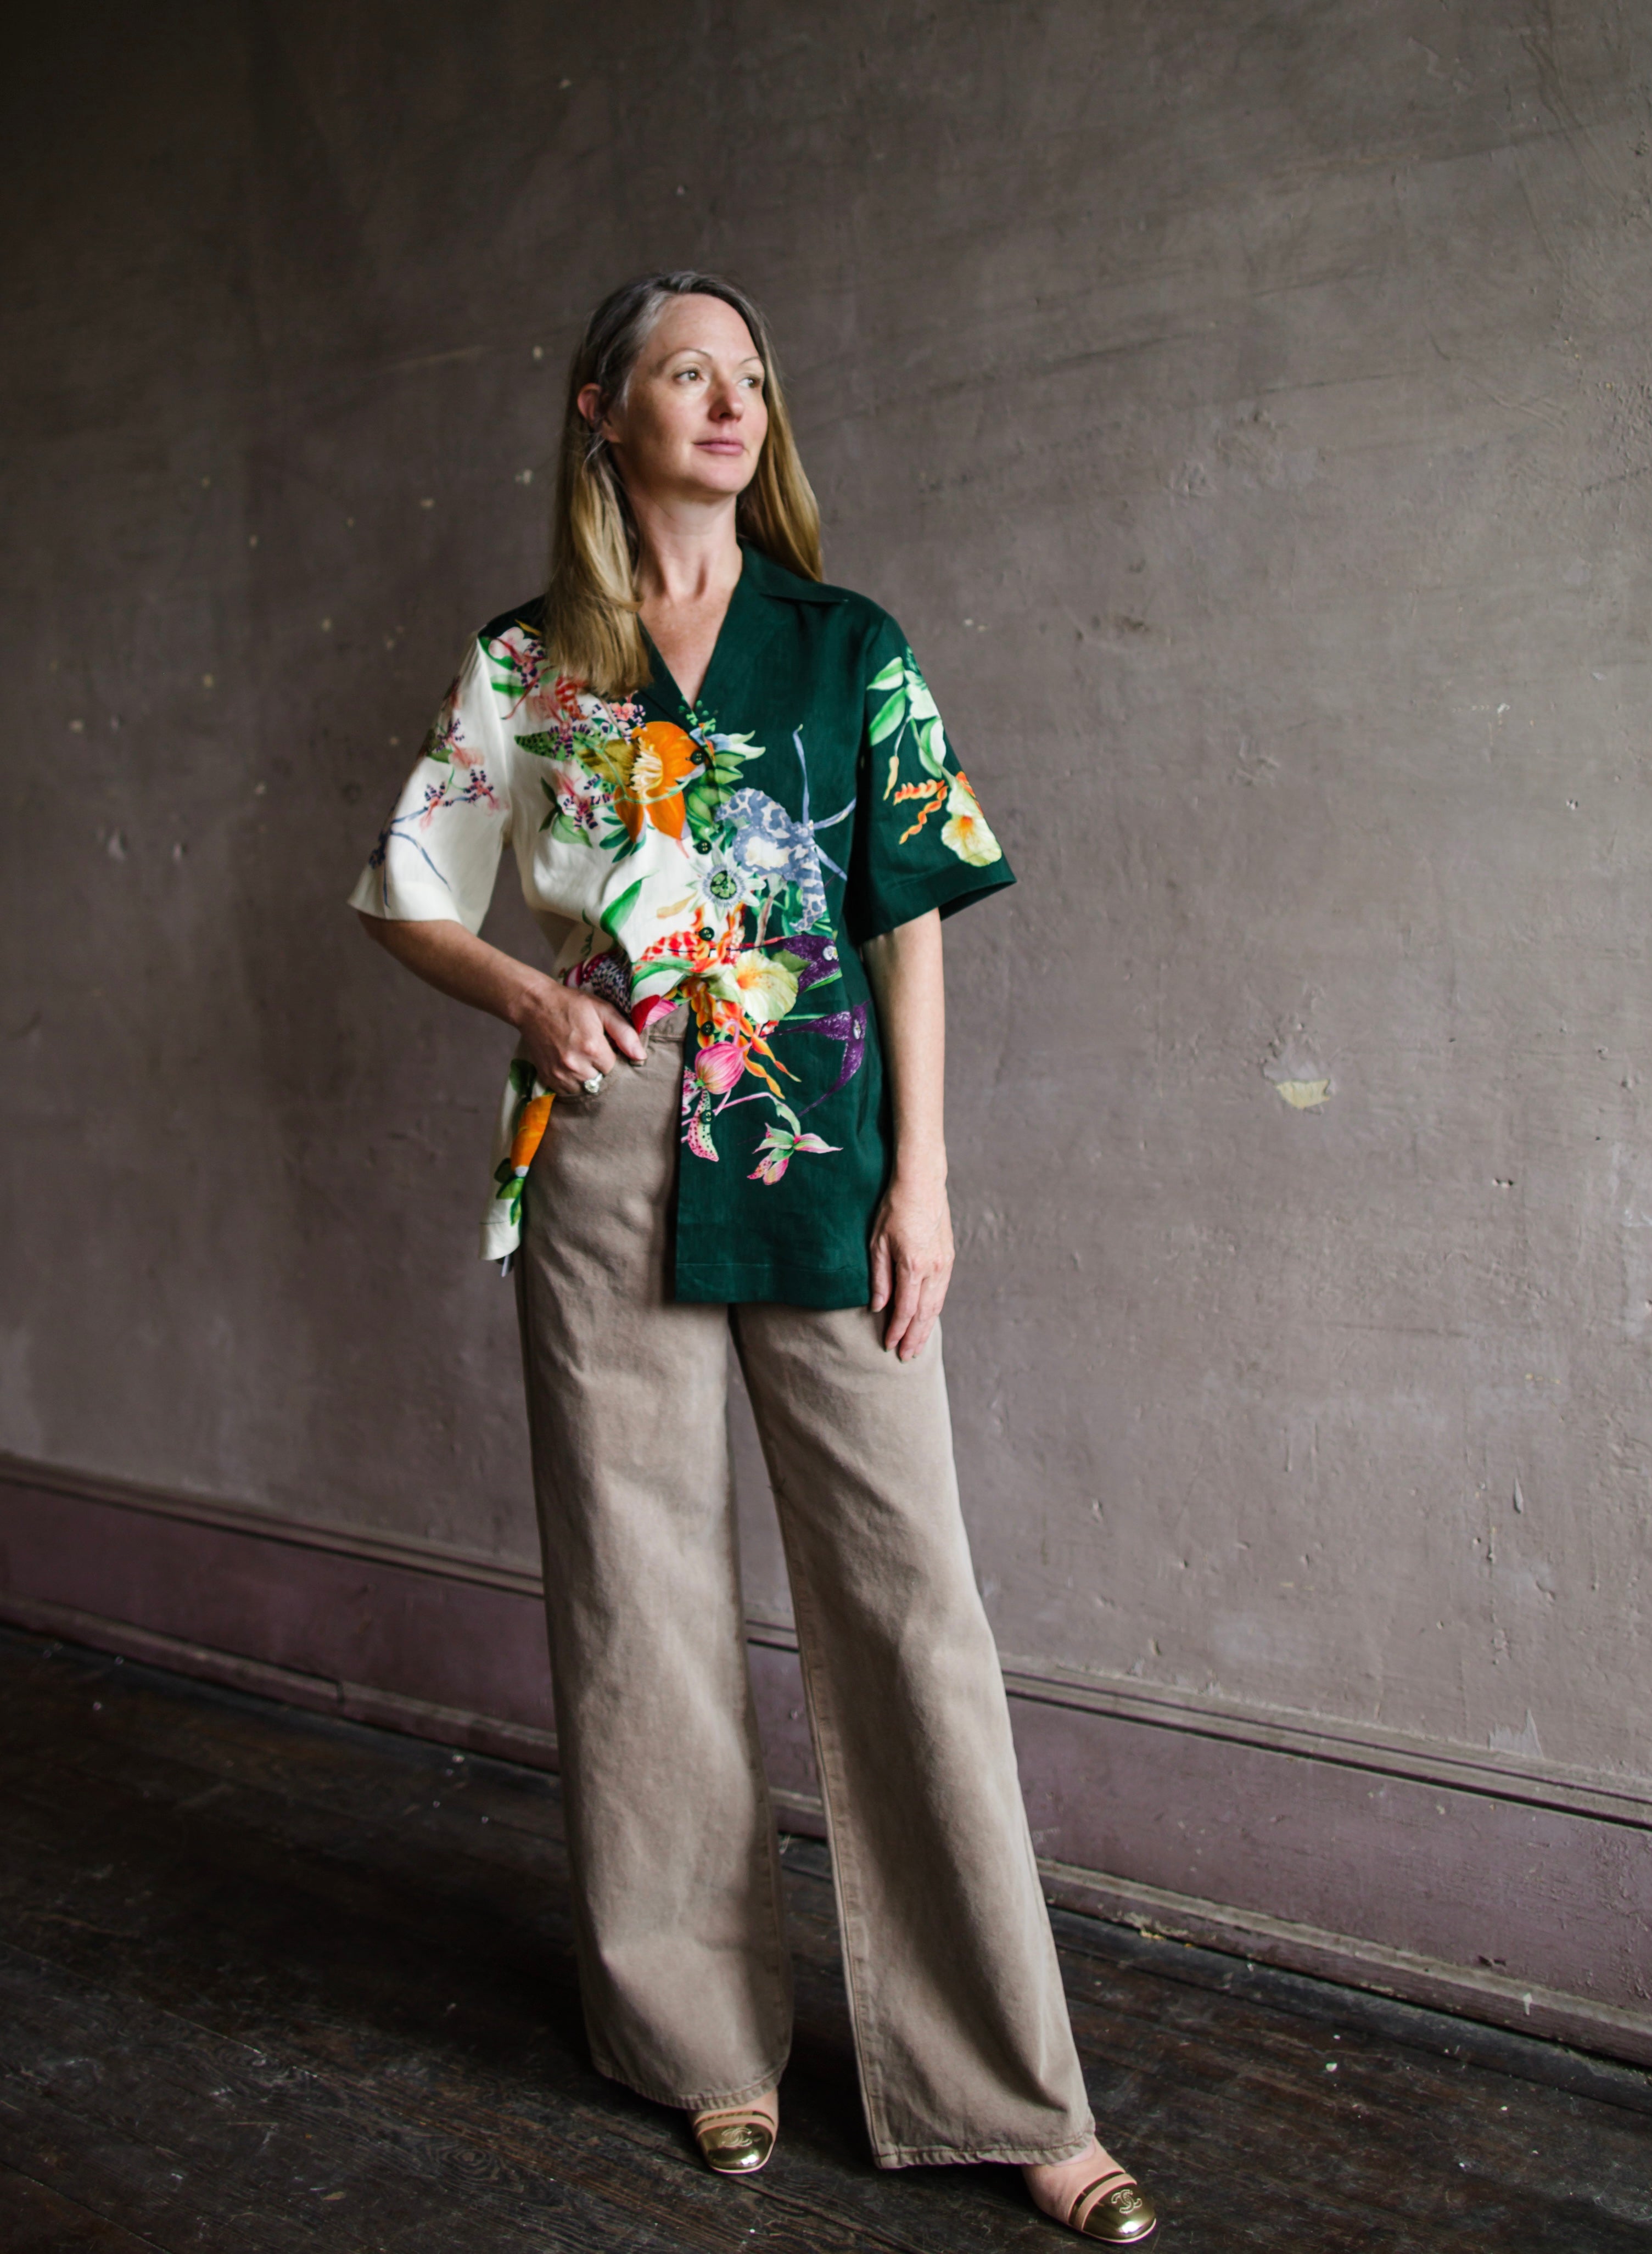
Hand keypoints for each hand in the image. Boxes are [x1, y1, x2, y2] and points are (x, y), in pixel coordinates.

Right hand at [513, 974, 645, 1094]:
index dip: (616, 1061)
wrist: (534, 1005)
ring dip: (588, 1080)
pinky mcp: (547, 1076)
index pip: (615, 1070)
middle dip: (602, 1072)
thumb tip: (641, 1057)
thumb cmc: (571, 1004)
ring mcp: (559, 1073)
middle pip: (601, 1082)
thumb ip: (624, 1033)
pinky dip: (572, 1084)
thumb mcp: (602, 1009)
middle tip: (598, 1057)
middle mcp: (575, 1064)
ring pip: (584, 1090)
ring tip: (585, 1063)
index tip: (611, 1051)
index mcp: (592, 1048)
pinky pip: (566, 1091)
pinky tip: (573, 1068)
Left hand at [868, 1170, 953, 1359]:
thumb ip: (880, 1278)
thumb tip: (878, 1307)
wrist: (922, 1182)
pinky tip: (927, 1319)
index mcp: (913, 1265)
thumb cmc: (894, 1208)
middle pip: (924, 1314)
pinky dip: (934, 1310)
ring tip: (917, 1345)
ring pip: (936, 1305)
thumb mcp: (878, 1242)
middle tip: (906, 1357)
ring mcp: (945, 1263)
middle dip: (914, 1338)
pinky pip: (942, 1292)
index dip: (896, 1330)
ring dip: (926, 1328)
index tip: (888, 1345)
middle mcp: (933, 1268)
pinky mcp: (949, 1257)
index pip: (905, 1309)